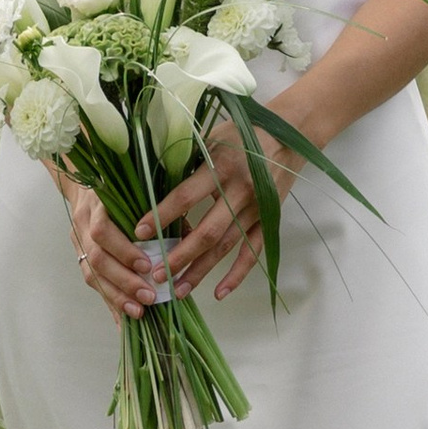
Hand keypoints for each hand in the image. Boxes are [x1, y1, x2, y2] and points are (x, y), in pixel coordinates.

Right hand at [44, 166, 177, 322]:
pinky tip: (124, 318)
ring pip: (92, 274)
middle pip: (96, 258)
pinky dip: (110, 301)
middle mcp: (83, 224)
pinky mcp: (78, 256)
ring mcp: (77, 241)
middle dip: (124, 280)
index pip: (104, 230)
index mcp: (98, 204)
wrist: (86, 186)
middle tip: (149, 296)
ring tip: (139, 310)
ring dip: (117, 295)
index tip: (147, 265)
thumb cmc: (122, 188)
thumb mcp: (139, 192)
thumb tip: (191, 237)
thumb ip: (160, 213)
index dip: (123, 250)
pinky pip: (93, 283)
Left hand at [137, 119, 303, 305]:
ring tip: (178, 290)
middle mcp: (241, 191)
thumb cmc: (241, 135)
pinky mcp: (268, 220)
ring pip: (226, 247)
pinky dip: (236, 275)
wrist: (288, 137)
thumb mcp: (212, 139)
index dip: (162, 215)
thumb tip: (151, 187)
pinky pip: (252, 252)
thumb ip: (188, 164)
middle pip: (207, 232)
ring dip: (201, 271)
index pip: (186, 196)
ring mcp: (257, 209)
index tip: (140, 232)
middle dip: (180, 256)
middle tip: (156, 275)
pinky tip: (219, 292)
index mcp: (222, 167)